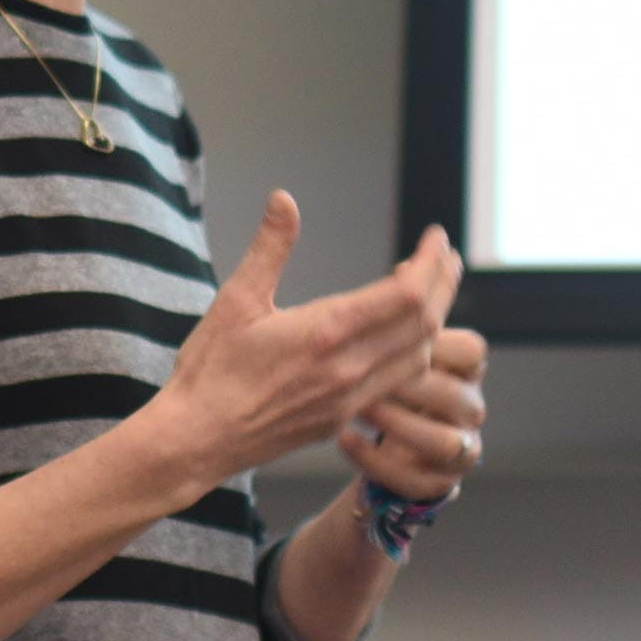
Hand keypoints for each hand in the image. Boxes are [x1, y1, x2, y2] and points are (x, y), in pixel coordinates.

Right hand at [134, 194, 458, 493]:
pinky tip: (403, 335)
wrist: (196, 441)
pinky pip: (398, 383)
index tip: (436, 238)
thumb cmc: (209, 371)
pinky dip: (414, 352)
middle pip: (425, 322)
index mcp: (327, 333)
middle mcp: (349, 369)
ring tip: (431, 288)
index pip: (407, 294)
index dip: (431, 263)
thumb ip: (269, 248)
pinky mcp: (343, 418)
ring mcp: (350, 398)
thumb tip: (284, 199)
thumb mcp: (235, 300)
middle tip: (445, 257)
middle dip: (443, 284)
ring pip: (419, 356)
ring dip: (434, 319)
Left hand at [340, 325, 487, 501]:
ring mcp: (459, 448)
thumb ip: (399, 311)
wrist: (373, 443)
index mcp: (463, 370)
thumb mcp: (390, 345)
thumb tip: (402, 266)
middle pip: (457, 396)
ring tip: (360, 408)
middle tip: (364, 372)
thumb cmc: (377, 381)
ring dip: (402, 425)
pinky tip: (343, 438)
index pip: (472, 351)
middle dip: (410, 385)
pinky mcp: (438, 483)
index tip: (387, 332)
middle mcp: (468, 408)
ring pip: (447, 442)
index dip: (434, 343)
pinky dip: (378, 462)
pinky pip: (419, 481)